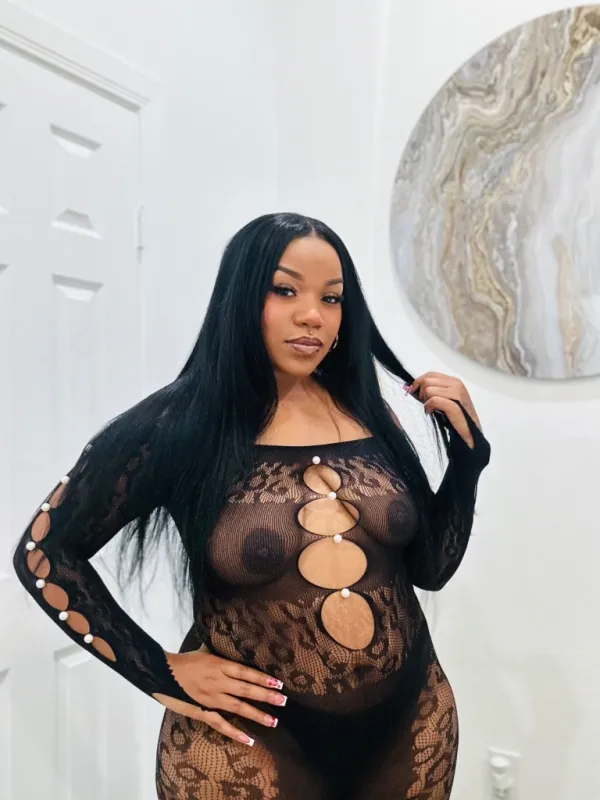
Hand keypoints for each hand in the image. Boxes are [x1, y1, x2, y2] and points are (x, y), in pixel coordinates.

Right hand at [153, 649, 286, 746]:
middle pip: (246, 689)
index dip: (262, 678)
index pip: (246, 672)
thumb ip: (221, 654)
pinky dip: (235, 732)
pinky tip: (249, 739)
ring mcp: (211, 698)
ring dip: (257, 714)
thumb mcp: (205, 651)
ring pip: (238, 707)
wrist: (161, 672)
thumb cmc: (184, 660)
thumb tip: (231, 645)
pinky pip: (221, 724)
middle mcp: (219, 681)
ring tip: (273, 720)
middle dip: (266, 696)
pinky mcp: (203, 711)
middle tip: (283, 701)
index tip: (278, 684)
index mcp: (220, 665)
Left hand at [407, 372, 480, 448]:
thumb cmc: (456, 419)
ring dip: (425, 401)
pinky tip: (430, 413)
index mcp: (454, 382)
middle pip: (427, 381)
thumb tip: (412, 387)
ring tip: (430, 410)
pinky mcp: (455, 406)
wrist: (471, 434)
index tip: (413, 393)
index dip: (418, 383)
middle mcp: (456, 385)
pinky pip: (433, 400)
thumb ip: (433, 391)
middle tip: (425, 404)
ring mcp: (457, 394)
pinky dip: (428, 407)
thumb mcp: (445, 400)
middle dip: (421, 393)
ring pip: (429, 389)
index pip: (430, 375)